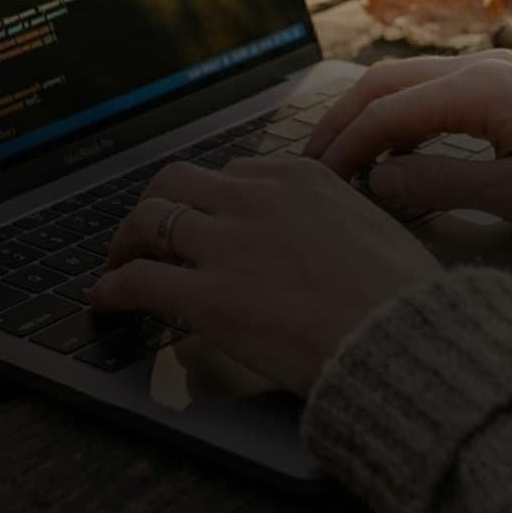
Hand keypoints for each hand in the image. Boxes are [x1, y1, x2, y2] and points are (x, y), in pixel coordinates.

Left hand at [91, 156, 443, 393]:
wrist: (407, 342)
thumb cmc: (406, 300)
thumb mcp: (373, 229)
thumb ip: (332, 219)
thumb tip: (319, 236)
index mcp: (301, 177)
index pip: (235, 171)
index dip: (211, 200)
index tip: (204, 222)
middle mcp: (258, 198)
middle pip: (178, 181)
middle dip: (156, 207)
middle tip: (146, 236)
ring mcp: (229, 245)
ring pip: (149, 220)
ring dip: (124, 242)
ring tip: (116, 264)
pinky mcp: (208, 297)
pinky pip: (139, 279)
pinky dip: (112, 288)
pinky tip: (104, 301)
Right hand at [303, 50, 511, 237]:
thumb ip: (441, 185)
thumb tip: (376, 183)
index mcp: (477, 90)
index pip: (383, 114)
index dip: (341, 149)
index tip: (311, 185)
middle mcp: (481, 67)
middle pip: (384, 84)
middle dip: (340, 123)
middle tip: (308, 168)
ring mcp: (498, 69)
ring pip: (408, 81)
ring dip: (369, 116)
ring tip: (342, 161)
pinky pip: (436, 88)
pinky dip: (402, 114)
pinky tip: (400, 153)